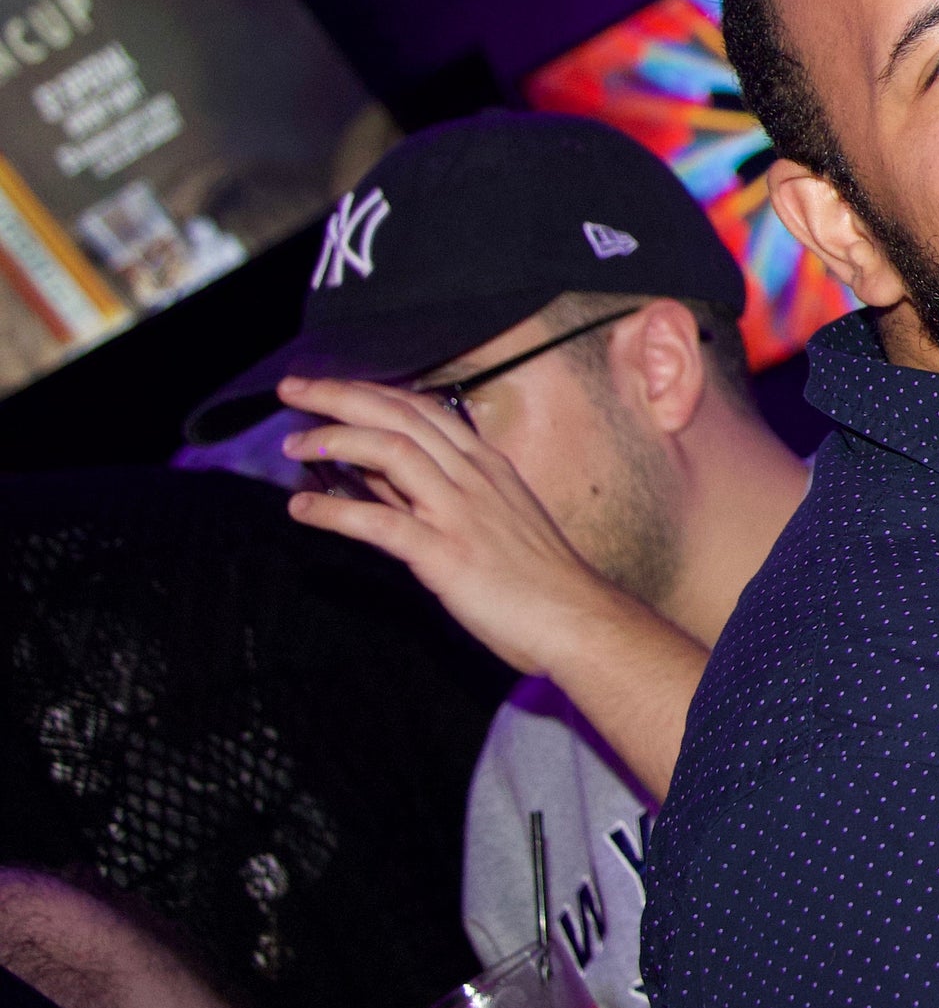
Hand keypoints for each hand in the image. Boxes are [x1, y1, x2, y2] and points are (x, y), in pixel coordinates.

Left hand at [280, 374, 673, 680]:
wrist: (576, 619)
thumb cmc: (538, 577)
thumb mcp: (491, 519)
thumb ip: (432, 494)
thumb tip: (374, 476)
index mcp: (486, 465)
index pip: (421, 408)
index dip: (369, 391)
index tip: (328, 388)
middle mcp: (473, 477)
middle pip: (400, 416)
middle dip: (340, 396)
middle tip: (293, 390)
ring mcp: (461, 513)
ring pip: (392, 451)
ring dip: (334, 441)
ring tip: (294, 446)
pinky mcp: (447, 554)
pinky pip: (381, 523)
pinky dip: (335, 511)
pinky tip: (303, 509)